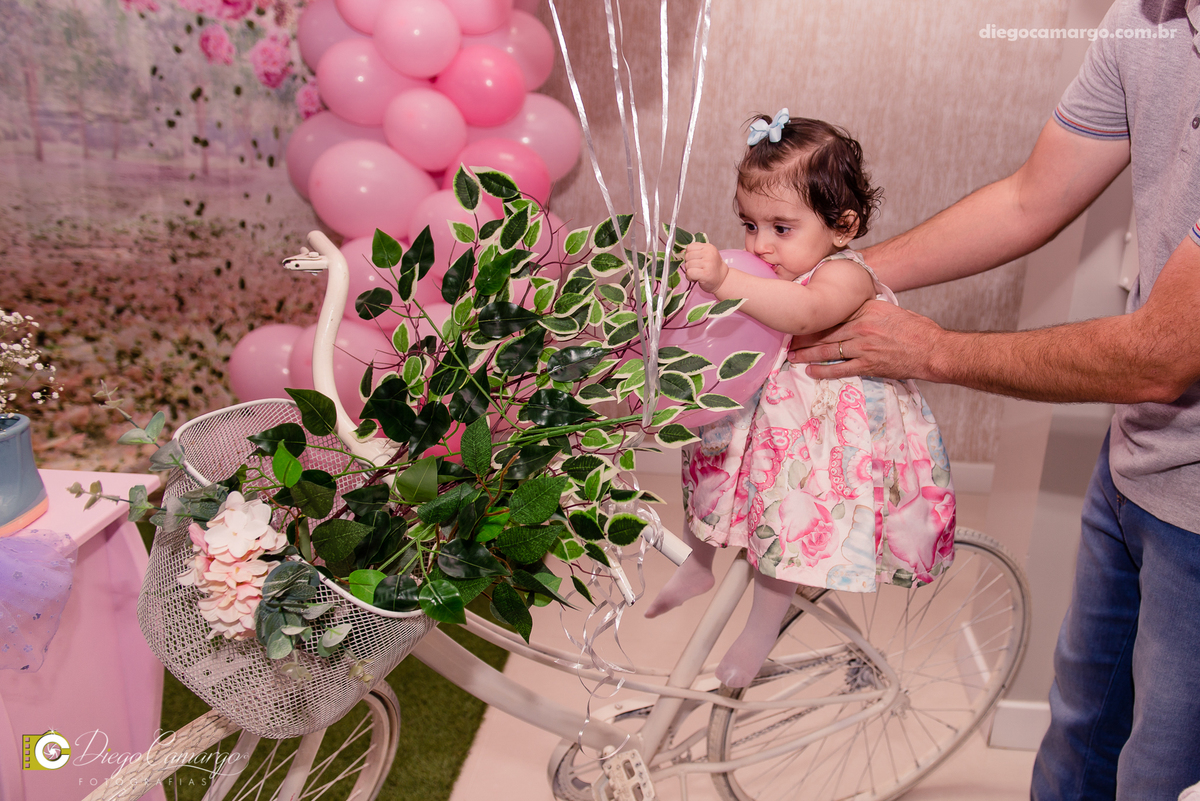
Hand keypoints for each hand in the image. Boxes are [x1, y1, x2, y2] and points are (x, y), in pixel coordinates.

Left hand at [683, 242, 727, 293]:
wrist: (722, 280)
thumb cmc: (712, 269)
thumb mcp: (705, 256)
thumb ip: (694, 252)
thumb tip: (681, 251)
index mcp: (708, 247)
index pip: (689, 247)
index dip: (689, 255)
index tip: (695, 261)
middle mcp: (709, 253)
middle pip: (687, 256)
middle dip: (689, 264)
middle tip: (697, 269)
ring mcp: (707, 263)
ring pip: (687, 265)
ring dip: (690, 272)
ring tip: (698, 274)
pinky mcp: (705, 273)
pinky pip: (689, 273)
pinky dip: (690, 277)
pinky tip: (696, 278)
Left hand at [788, 299, 945, 380]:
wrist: (933, 350)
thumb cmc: (918, 330)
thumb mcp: (892, 310)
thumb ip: (871, 310)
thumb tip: (856, 310)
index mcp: (867, 309)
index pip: (834, 313)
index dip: (816, 318)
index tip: (802, 320)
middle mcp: (862, 326)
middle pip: (826, 331)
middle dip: (805, 337)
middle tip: (790, 340)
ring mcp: (863, 346)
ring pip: (828, 349)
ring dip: (807, 354)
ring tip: (793, 356)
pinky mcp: (868, 364)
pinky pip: (839, 368)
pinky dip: (823, 371)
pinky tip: (810, 371)